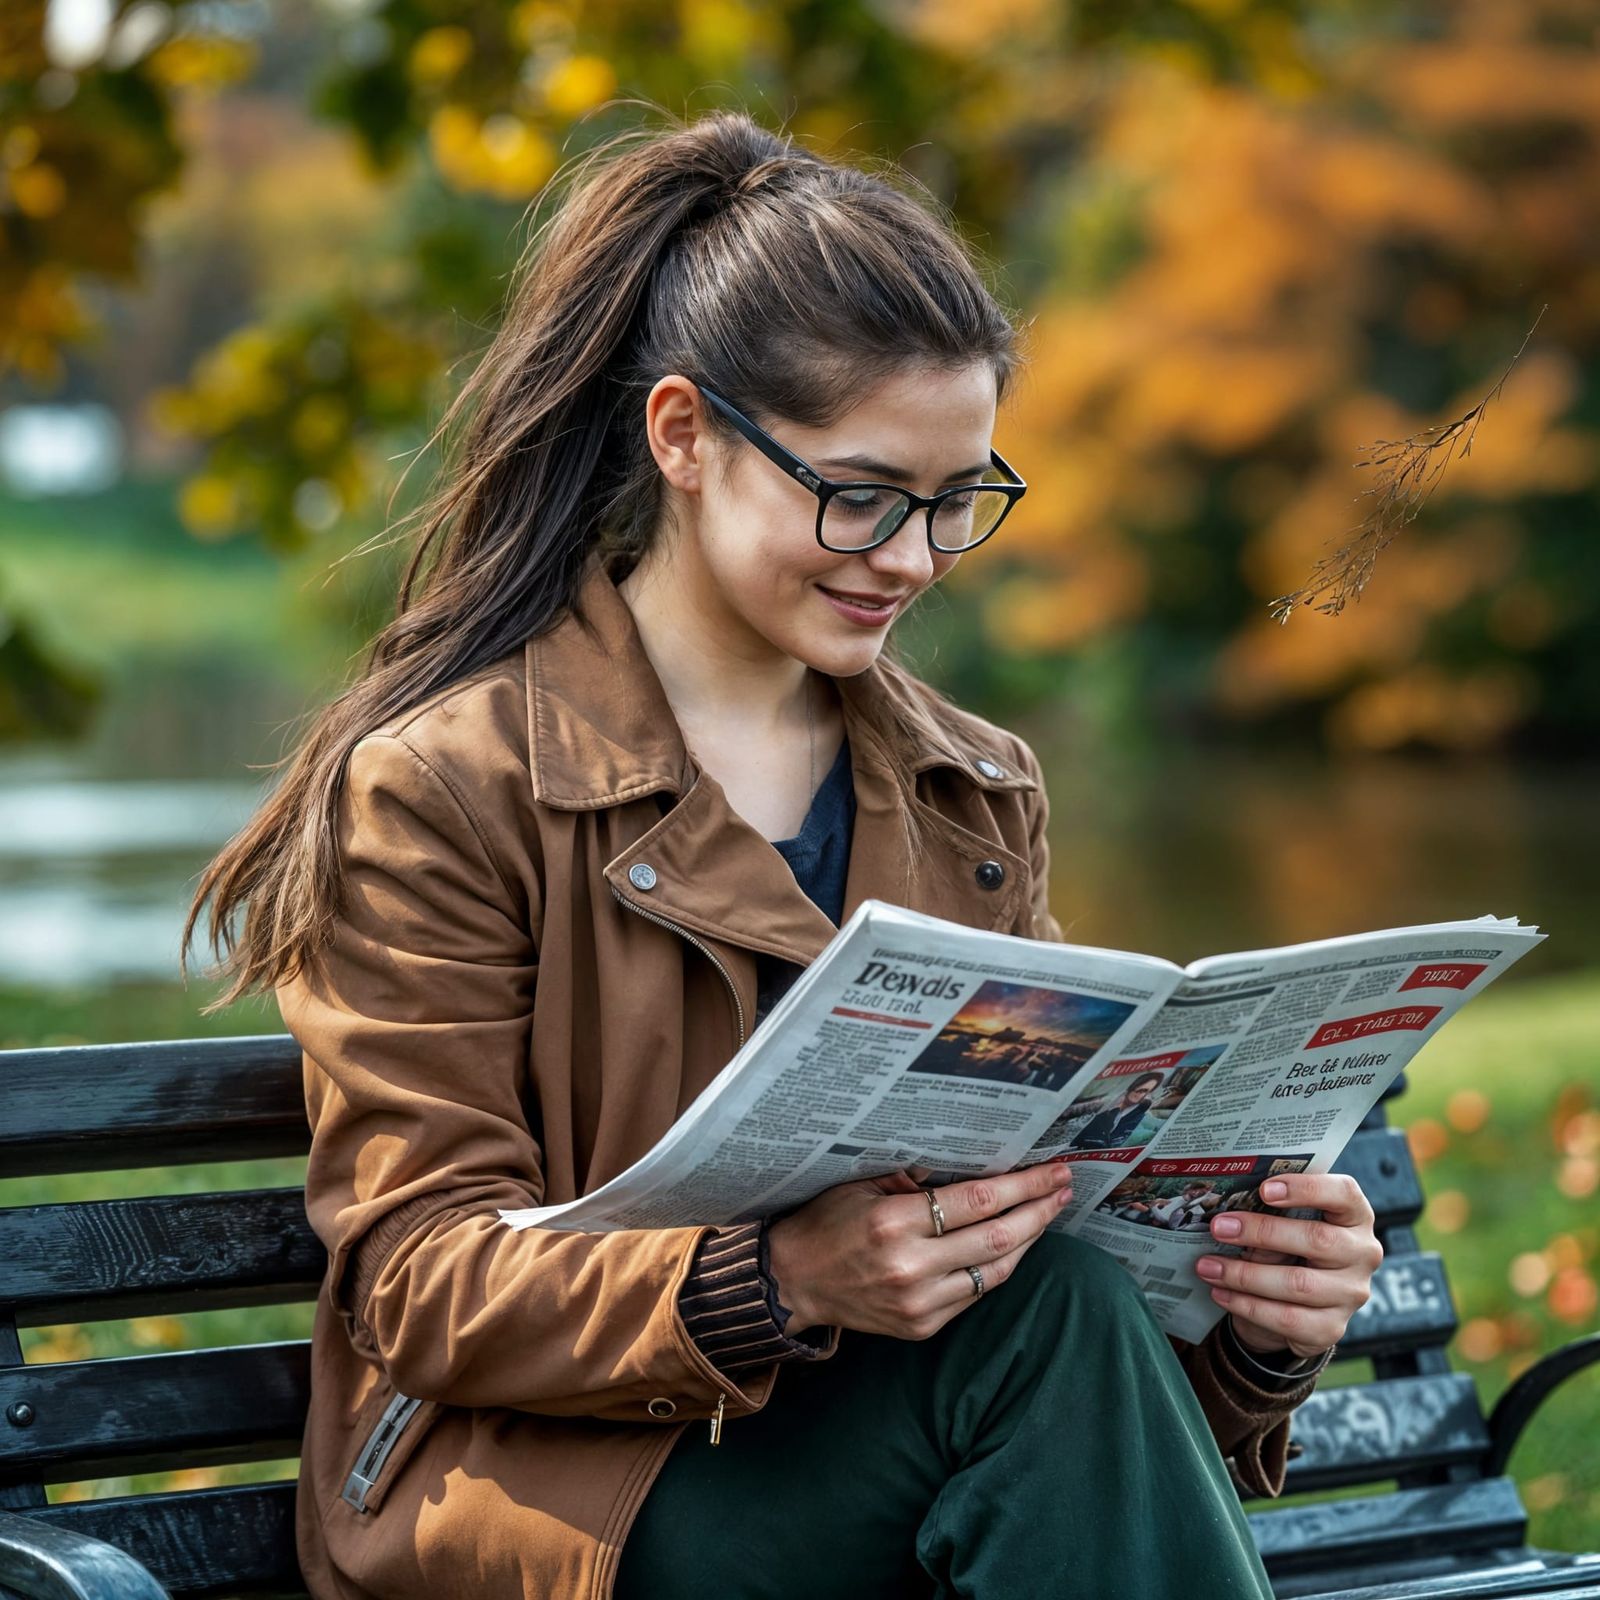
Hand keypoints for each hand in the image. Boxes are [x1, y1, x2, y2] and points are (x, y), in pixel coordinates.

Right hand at [766, 1160, 1074, 1339]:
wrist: (793, 1282)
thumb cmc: (825, 1222)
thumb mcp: (861, 1185)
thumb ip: (911, 1176)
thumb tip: (969, 1159)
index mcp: (893, 1222)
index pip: (977, 1201)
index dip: (1023, 1185)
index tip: (1051, 1170)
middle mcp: (911, 1266)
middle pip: (998, 1237)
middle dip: (1040, 1209)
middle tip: (1064, 1186)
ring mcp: (919, 1302)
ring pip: (996, 1271)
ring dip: (1029, 1240)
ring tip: (1049, 1213)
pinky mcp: (922, 1327)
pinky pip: (975, 1294)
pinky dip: (999, 1267)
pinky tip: (1013, 1245)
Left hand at [1196, 1174, 1381, 1359]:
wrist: (1299, 1301)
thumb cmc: (1290, 1244)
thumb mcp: (1285, 1222)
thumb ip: (1269, 1211)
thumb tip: (1227, 1213)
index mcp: (1354, 1215)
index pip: (1343, 1193)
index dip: (1306, 1188)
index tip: (1264, 1189)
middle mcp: (1363, 1254)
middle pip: (1317, 1239)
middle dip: (1261, 1232)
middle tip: (1219, 1227)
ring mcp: (1351, 1294)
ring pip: (1298, 1284)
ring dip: (1245, 1275)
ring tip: (1207, 1266)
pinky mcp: (1332, 1328)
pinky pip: (1287, 1319)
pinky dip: (1248, 1306)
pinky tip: (1221, 1293)